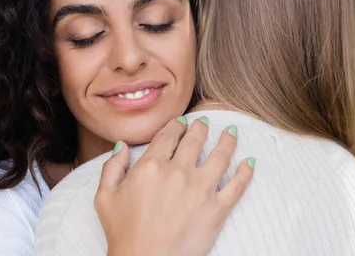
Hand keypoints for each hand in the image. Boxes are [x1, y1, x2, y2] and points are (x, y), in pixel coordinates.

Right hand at [94, 117, 254, 255]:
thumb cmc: (123, 233)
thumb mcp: (105, 197)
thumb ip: (112, 167)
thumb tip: (122, 146)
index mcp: (151, 166)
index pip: (169, 135)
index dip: (177, 125)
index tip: (182, 122)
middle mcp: (178, 172)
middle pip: (195, 140)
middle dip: (201, 127)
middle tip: (205, 122)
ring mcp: (201, 189)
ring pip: (220, 155)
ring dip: (228, 140)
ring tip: (232, 132)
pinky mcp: (217, 209)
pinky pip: (237, 185)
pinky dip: (246, 172)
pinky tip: (250, 162)